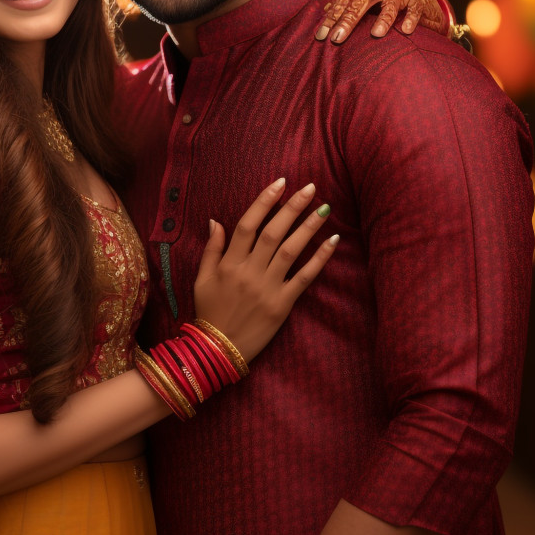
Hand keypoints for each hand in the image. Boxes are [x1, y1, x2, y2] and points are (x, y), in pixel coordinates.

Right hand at [193, 178, 337, 360]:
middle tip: (310, 188)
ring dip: (308, 227)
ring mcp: (268, 288)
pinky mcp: (283, 304)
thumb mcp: (202, 279)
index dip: (265, 201)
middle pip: (273, 232)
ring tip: (324, 208)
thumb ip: (211, 249)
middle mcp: (250, 271)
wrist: (216, 350)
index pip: (248, 224)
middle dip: (293, 207)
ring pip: (291, 250)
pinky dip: (320, 258)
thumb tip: (216, 220)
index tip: (280, 183)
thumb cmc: (208, 312)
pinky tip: (333, 242)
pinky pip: (304, 277)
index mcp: (230, 263)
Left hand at [315, 0, 450, 43]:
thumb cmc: (379, 5)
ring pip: (389, 5)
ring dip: (383, 19)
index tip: (320, 37)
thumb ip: (345, 6)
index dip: (331, 18)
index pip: (343, 0)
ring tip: (376, 34)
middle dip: (348, 21)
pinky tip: (406, 31)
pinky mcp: (416, 0)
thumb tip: (324, 11)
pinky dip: (411, 18)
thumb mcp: (361, 3)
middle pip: (361, 1)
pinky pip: (414, 8)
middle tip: (337, 39)